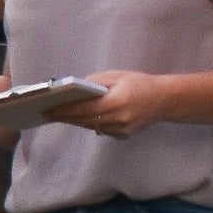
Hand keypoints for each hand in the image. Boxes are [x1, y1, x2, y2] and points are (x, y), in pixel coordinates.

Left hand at [52, 70, 174, 137]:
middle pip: (85, 120)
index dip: (65, 110)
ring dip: (76, 120)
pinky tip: (79, 118)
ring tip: (59, 114)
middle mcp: (118, 119)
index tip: (48, 109)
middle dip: (66, 116)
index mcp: (117, 102)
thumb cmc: (139, 83)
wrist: (164, 100)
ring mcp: (121, 130)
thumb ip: (95, 83)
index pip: (84, 109)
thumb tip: (73, 90)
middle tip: (48, 112)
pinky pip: (101, 129)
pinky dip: (90, 123)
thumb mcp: (116, 76)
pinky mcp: (122, 136)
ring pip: (91, 126)